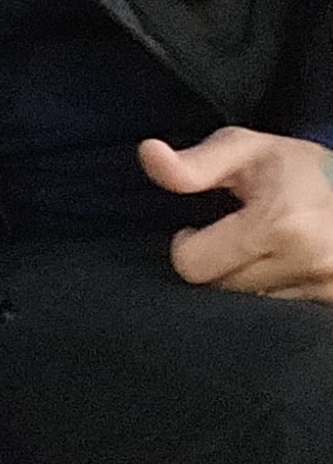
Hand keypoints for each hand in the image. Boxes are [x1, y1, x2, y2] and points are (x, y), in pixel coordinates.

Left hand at [142, 127, 332, 301]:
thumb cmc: (301, 168)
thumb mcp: (246, 150)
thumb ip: (194, 163)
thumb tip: (148, 153)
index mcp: (279, 225)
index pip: (193, 266)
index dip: (185, 245)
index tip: (198, 229)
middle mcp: (307, 262)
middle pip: (218, 288)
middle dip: (216, 263)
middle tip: (235, 236)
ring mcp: (324, 288)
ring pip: (247, 304)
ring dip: (243, 280)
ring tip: (261, 249)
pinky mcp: (332, 304)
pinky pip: (278, 312)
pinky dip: (270, 291)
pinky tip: (278, 266)